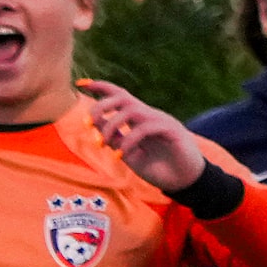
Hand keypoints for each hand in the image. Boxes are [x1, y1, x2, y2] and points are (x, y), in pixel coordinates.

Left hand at [79, 81, 205, 192]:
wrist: (184, 182)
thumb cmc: (159, 168)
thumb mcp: (129, 154)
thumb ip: (114, 139)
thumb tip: (94, 125)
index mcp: (139, 119)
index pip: (120, 95)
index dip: (101, 87)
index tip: (81, 83)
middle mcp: (149, 116)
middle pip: (123, 97)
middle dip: (101, 105)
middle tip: (87, 123)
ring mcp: (161, 121)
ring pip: (132, 110)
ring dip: (111, 125)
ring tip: (103, 143)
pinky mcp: (172, 130)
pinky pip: (145, 128)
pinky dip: (129, 141)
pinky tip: (121, 155)